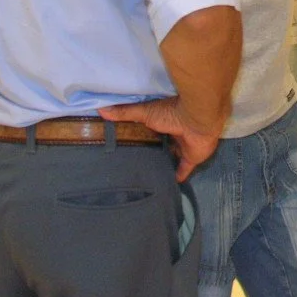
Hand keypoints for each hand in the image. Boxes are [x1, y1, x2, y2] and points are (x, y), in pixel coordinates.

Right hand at [99, 97, 220, 180]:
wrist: (197, 119)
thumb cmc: (171, 113)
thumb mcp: (144, 112)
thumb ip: (124, 112)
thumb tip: (100, 110)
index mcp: (162, 122)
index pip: (149, 132)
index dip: (140, 138)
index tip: (126, 148)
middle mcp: (172, 134)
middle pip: (160, 146)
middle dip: (151, 153)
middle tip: (134, 166)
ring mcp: (182, 146)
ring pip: (171, 157)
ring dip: (163, 164)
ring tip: (147, 178)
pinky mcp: (191, 158)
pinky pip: (184, 169)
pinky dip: (177, 176)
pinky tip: (168, 185)